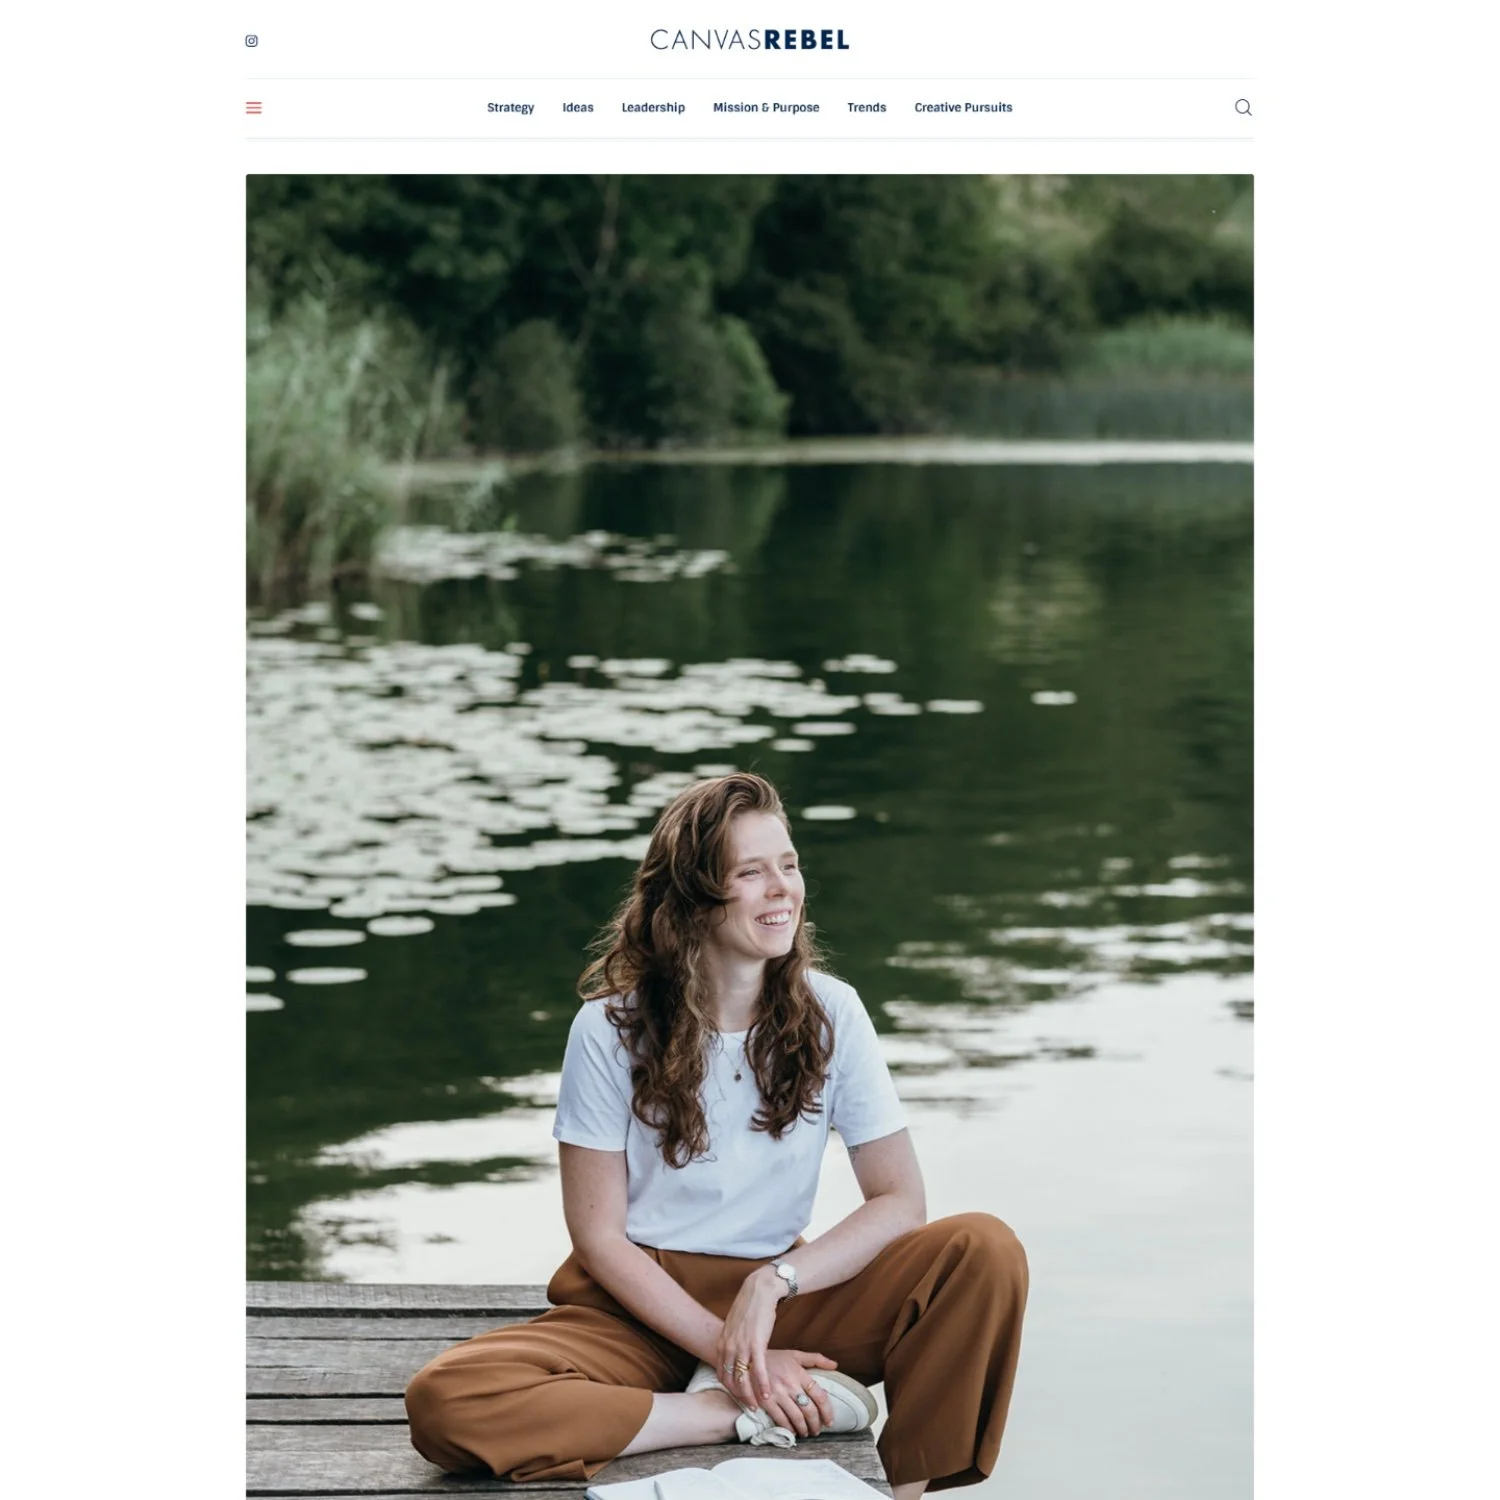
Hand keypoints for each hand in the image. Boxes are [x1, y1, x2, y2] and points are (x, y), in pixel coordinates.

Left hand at [716, 1267, 837, 1436]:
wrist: (759, 1290)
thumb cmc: (749, 1307)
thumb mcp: (734, 1326)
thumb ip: (732, 1341)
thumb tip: (735, 1353)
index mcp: (722, 1343)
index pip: (721, 1374)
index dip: (729, 1389)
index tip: (738, 1397)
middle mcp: (729, 1347)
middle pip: (731, 1380)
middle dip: (739, 1396)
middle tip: (749, 1407)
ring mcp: (742, 1346)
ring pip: (743, 1379)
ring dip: (750, 1395)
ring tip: (758, 1406)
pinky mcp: (757, 1344)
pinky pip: (758, 1370)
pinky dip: (762, 1385)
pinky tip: (767, 1394)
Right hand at [751, 1347, 839, 1437]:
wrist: (747, 1361)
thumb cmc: (773, 1358)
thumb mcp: (794, 1355)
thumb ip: (816, 1359)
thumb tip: (834, 1365)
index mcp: (799, 1372)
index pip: (819, 1395)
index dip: (827, 1411)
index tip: (830, 1421)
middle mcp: (790, 1384)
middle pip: (809, 1409)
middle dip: (816, 1424)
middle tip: (817, 1430)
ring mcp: (777, 1393)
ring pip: (796, 1417)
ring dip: (803, 1429)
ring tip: (806, 1433)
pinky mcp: (766, 1402)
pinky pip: (781, 1419)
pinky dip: (788, 1428)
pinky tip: (792, 1431)